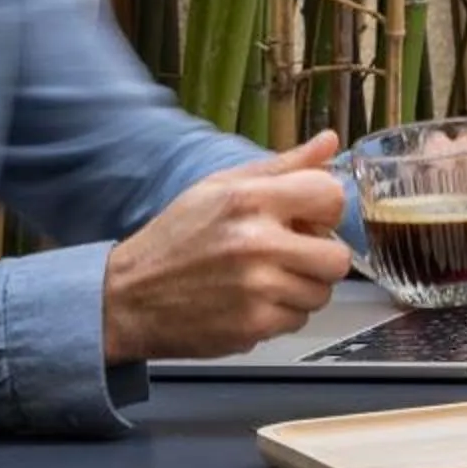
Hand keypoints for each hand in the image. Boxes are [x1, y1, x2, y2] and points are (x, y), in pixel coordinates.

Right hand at [102, 132, 355, 363]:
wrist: (129, 297)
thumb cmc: (175, 238)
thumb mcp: (220, 187)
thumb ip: (281, 167)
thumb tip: (329, 142)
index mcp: (250, 200)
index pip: (331, 197)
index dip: (324, 210)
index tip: (308, 218)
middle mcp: (257, 243)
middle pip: (337, 257)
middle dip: (319, 257)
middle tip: (291, 255)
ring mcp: (257, 289)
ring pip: (321, 294)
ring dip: (301, 288)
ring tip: (265, 279)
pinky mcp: (254, 326)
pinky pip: (298, 320)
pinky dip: (281, 314)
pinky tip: (251, 301)